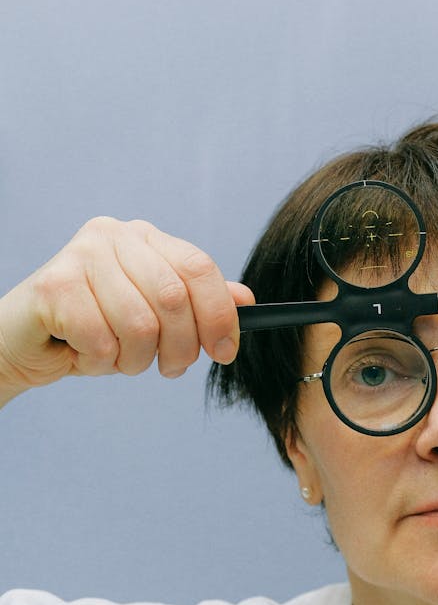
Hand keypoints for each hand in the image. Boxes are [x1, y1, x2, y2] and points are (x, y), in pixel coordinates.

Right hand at [0, 216, 253, 405]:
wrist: (25, 343)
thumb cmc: (93, 327)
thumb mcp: (152, 315)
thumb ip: (196, 302)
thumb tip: (245, 300)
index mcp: (145, 237)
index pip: (199, 268)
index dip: (219, 315)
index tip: (225, 352)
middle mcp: (114, 235)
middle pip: (173, 299)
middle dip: (179, 348)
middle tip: (167, 368)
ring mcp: (81, 255)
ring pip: (139, 327)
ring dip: (133, 361)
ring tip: (115, 358)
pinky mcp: (53, 285)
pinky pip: (102, 342)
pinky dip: (99, 362)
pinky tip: (82, 353)